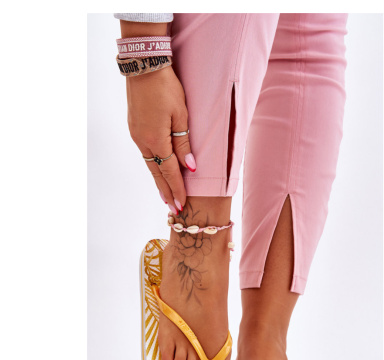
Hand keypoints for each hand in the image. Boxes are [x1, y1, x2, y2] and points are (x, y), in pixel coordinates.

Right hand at [125, 65, 195, 213]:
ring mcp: (136, 135)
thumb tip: (190, 167)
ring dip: (159, 181)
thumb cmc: (166, 88)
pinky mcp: (134, 129)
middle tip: (173, 208)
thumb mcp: (181, 115)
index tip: (182, 204)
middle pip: (157, 173)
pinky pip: (146, 154)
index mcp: (156, 140)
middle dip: (166, 192)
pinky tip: (157, 171)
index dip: (177, 189)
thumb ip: (184, 144)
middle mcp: (143, 142)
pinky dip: (153, 167)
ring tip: (165, 196)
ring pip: (150, 164)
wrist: (144, 66)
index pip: (170, 172)